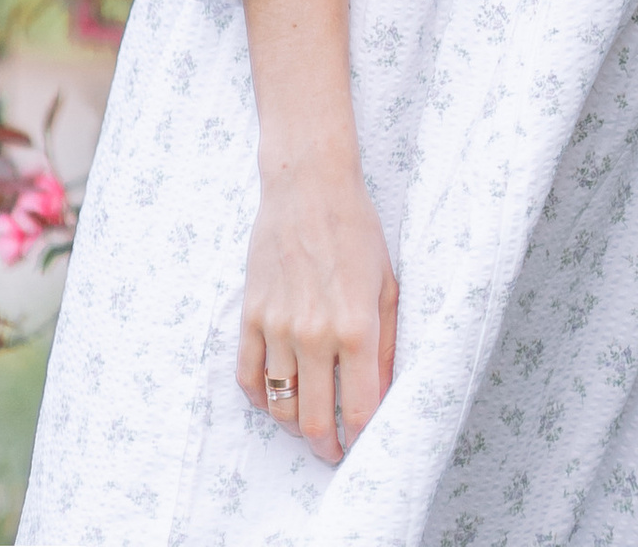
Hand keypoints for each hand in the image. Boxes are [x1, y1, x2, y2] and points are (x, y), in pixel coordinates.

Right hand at [235, 154, 397, 462]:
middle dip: (325, 446)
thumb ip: (388, 346)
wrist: (309, 187)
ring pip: (279, 405)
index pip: (357, 410)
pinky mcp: (252, 315)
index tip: (362, 447)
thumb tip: (383, 395)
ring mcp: (278, 326)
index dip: (360, 440)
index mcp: (355, 328)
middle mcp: (315, 334)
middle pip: (314, 420)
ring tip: (306, 425)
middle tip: (332, 450)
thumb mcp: (387, 287)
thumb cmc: (357, 232)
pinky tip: (275, 398)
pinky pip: (248, 376)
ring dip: (293, 426)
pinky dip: (260, 398)